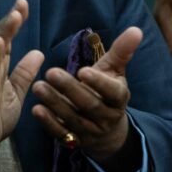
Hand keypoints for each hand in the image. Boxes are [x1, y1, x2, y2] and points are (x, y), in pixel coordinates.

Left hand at [31, 27, 141, 167]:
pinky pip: (62, 134)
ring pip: (73, 119)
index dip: (99, 82)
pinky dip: (49, 123)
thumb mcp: (114, 72)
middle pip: (89, 105)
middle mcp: (107, 117)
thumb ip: (121, 52)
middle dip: (69, 89)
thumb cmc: (107, 91)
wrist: (107, 131)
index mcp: (119, 99)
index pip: (112, 92)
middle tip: (50, 72)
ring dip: (55, 103)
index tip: (82, 70)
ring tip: (37, 87)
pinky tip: (36, 109)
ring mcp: (91, 132)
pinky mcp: (75, 141)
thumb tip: (136, 29)